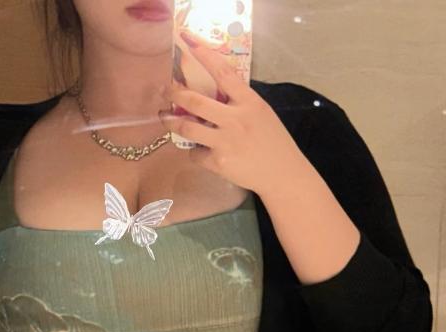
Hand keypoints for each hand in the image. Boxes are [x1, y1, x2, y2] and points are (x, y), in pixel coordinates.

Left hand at [158, 29, 300, 195]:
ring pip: (188, 129)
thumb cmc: (272, 141)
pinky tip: (200, 151)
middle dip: (175, 94)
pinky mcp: (218, 163)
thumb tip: (213, 94)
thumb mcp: (261, 113)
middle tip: (164, 90)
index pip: (224, 73)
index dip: (205, 56)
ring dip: (171, 123)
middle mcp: (235, 119)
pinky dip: (194, 152)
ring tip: (165, 118)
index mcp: (249, 102)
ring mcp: (225, 142)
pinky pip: (195, 154)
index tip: (189, 43)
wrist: (281, 173)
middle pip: (196, 102)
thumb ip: (239, 102)